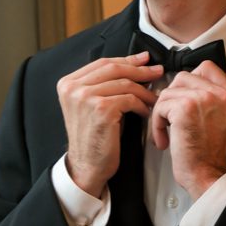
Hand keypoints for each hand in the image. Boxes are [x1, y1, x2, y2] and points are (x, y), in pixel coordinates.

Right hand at [58, 52, 162, 197]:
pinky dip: (142, 105)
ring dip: (144, 91)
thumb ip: (106, 84)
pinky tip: (145, 112)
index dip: (127, 59)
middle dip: (140, 70)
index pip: (103, 62)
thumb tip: (137, 64)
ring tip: (154, 98)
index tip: (144, 59)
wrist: (87, 165)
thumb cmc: (94, 136)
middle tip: (157, 72)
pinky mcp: (101, 109)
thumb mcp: (93, 104)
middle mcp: (73, 88)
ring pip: (125, 84)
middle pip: (114, 68)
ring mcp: (85, 97)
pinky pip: (130, 99)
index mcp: (68, 83)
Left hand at [150, 61, 225, 199]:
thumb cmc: (212, 153)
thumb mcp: (225, 119)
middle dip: (173, 96)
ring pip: (169, 90)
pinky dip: (157, 124)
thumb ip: (218, 98)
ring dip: (163, 111)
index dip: (191, 79)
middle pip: (184, 76)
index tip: (185, 98)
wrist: (209, 174)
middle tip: (173, 117)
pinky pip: (161, 105)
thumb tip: (211, 79)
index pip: (208, 67)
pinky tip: (165, 140)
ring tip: (168, 131)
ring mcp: (203, 97)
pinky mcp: (185, 107)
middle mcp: (220, 93)